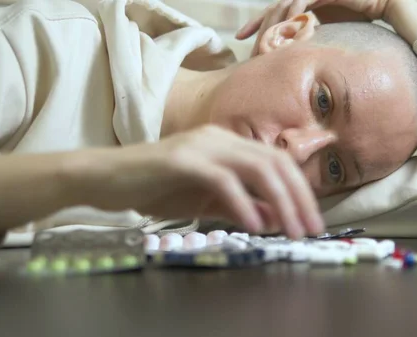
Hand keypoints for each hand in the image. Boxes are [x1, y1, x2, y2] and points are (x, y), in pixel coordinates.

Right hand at [80, 126, 323, 238]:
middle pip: (276, 162)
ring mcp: (202, 146)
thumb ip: (241, 206)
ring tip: (291, 230)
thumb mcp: (206, 200)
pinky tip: (255, 225)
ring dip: (281, 201)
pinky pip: (224, 180)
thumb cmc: (155, 188)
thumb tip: (276, 218)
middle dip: (299, 197)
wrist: (104, 179)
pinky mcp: (182, 159)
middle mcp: (220, 138)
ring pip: (258, 168)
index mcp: (229, 144)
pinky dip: (243, 203)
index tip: (311, 219)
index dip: (300, 190)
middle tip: (311, 228)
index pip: (277, 162)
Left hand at [236, 0, 390, 56]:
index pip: (278, 16)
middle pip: (276, 8)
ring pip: (286, 4)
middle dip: (259, 22)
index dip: (263, 27)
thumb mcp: (337, 40)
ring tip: (261, 38)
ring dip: (274, 21)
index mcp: (308, 9)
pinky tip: (287, 27)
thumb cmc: (366, 26)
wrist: (388, 4)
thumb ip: (320, 48)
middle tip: (242, 37)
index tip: (247, 40)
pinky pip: (304, 0)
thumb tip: (313, 74)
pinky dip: (294, 13)